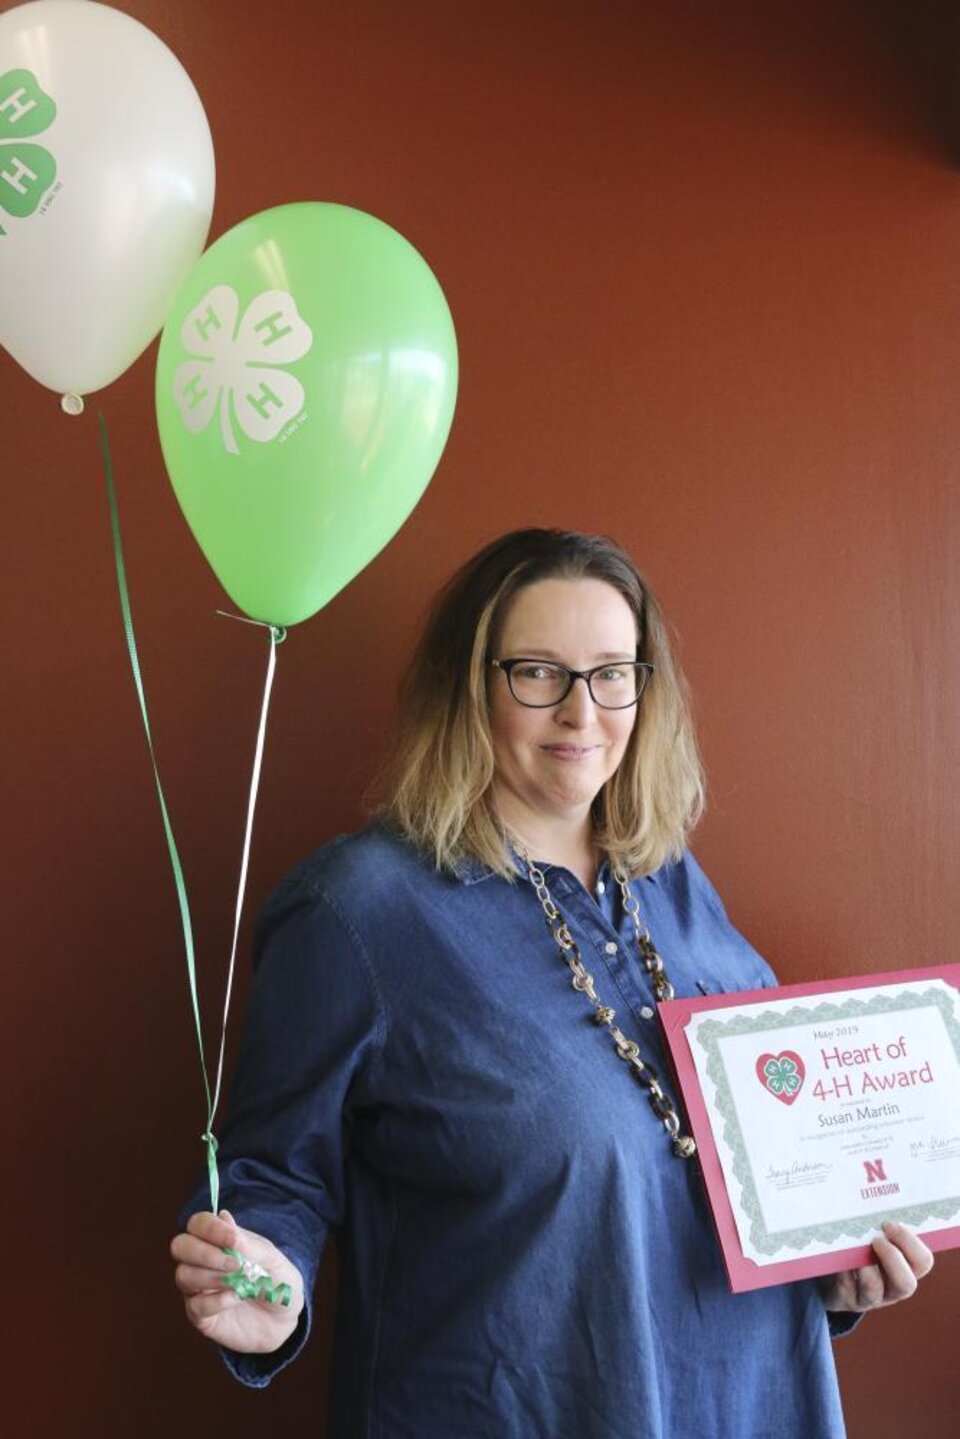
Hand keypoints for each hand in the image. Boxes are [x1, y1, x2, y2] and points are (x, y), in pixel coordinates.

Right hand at [170, 1209, 304, 1353]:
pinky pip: (194, 1305)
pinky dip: (216, 1301)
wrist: (285, 1319)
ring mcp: (199, 1289)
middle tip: (234, 1264)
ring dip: (212, 1277)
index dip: (210, 1228)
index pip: (198, 1223)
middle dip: (204, 1253)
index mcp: (219, 1240)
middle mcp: (202, 1262)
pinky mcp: (200, 1316)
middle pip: (180, 1246)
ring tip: (238, 1283)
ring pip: (184, 1275)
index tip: (234, 1240)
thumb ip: (247, 1243)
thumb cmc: (278, 1281)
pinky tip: (236, 1299)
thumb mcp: (271, 1258)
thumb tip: (223, 1216)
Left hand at [819, 1221, 933, 1311]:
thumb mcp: (874, 1237)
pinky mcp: (847, 1300)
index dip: (911, 1243)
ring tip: (854, 1249)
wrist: (833, 1277)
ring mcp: (870, 1298)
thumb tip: (871, 1195)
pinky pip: (846, 1288)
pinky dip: (842, 1270)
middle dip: (893, 1258)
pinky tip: (836, 1256)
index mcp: (906, 1267)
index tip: (892, 1223)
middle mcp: (892, 1286)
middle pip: (907, 1284)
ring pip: (875, 1290)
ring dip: (865, 1267)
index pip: (922, 1261)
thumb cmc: (859, 1248)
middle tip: (876, 1238)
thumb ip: (879, 1224)